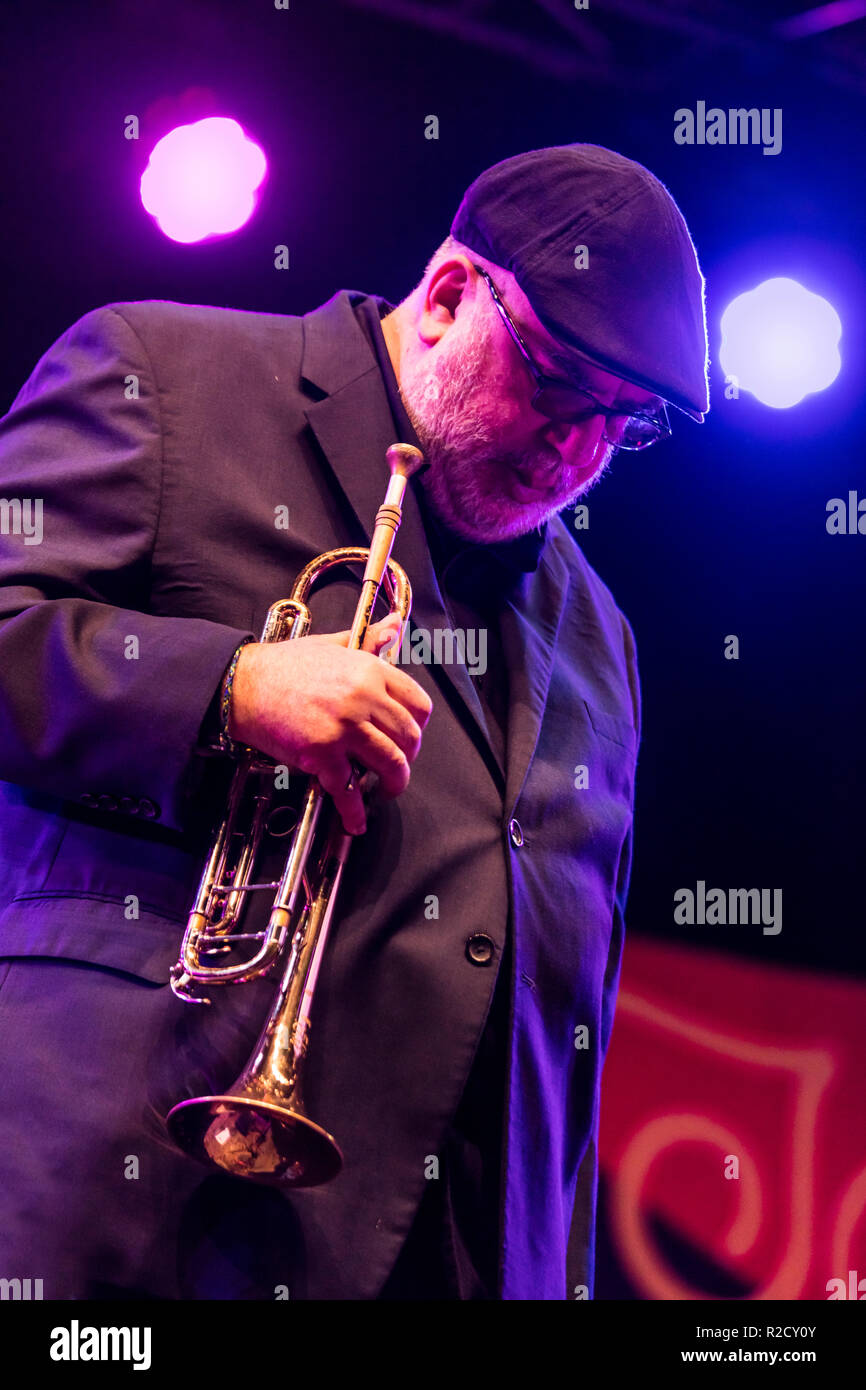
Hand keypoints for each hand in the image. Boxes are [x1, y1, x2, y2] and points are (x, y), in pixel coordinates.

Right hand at [228, 614, 432, 834]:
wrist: (243, 686)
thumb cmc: (284, 665)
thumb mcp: (332, 644)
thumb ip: (367, 639)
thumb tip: (395, 623)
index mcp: (370, 670)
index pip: (418, 703)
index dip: (419, 725)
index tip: (410, 735)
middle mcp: (363, 698)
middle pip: (408, 737)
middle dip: (408, 757)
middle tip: (398, 765)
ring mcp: (344, 727)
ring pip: (390, 763)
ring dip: (395, 783)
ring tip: (388, 790)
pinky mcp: (322, 754)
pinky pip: (348, 789)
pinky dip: (354, 812)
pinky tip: (356, 822)